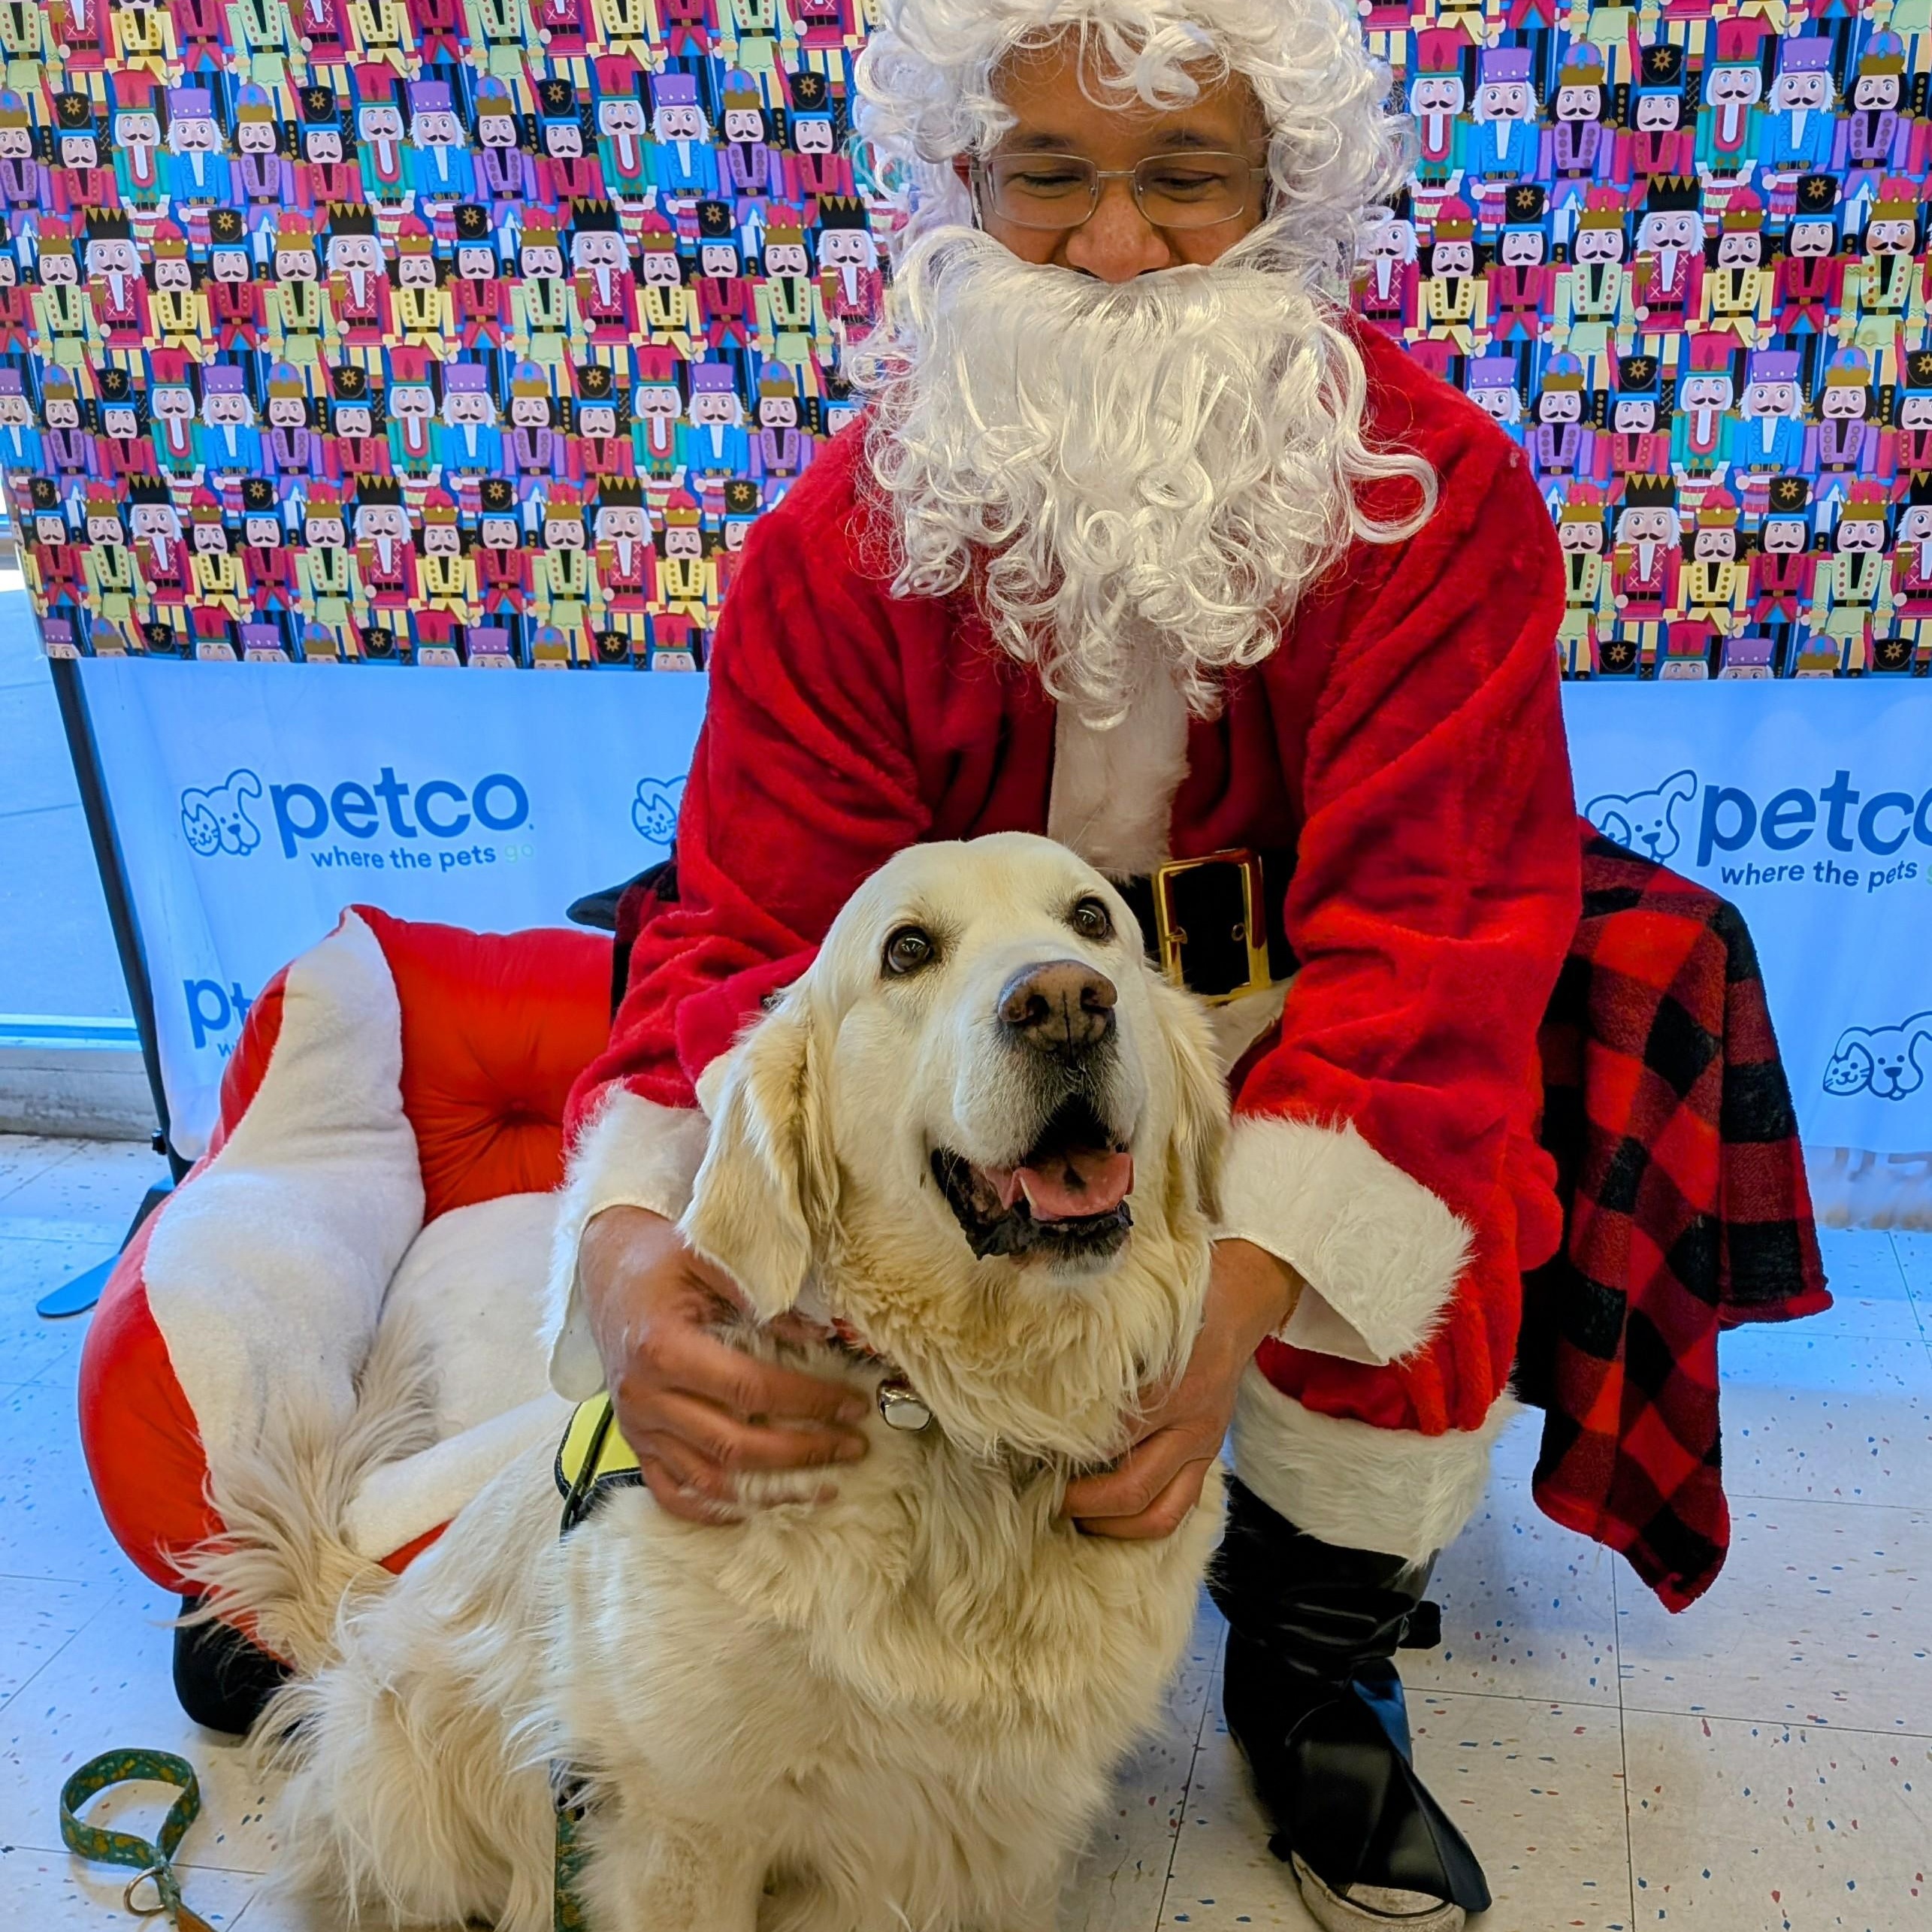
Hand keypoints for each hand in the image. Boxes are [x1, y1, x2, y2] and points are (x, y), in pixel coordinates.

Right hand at [579, 1205, 870, 1524]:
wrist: (606, 1271)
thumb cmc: (662, 1262)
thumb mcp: (710, 1258)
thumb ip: (761, 1297)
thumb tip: (819, 1337)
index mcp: (664, 1348)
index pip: (750, 1388)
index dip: (807, 1401)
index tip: (853, 1405)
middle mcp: (646, 1397)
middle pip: (734, 1444)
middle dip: (803, 1452)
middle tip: (854, 1447)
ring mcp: (638, 1427)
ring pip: (709, 1480)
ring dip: (770, 1491)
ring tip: (824, 1485)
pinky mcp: (635, 1443)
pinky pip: (673, 1494)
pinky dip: (715, 1509)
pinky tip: (758, 1507)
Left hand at [1062, 1239, 1300, 1540]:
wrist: (1240, 1305)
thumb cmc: (1181, 1304)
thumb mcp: (1140, 1311)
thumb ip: (1099, 1337)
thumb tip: (1040, 1361)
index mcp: (1170, 1385)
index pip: (1111, 1436)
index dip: (1068, 1452)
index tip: (1033, 1453)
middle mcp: (1189, 1423)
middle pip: (1133, 1486)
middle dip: (1084, 1502)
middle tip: (1049, 1498)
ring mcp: (1203, 1446)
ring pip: (1161, 1513)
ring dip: (1115, 1527)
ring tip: (1079, 1519)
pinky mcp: (1208, 1459)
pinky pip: (1181, 1509)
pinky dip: (1144, 1524)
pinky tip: (1112, 1519)